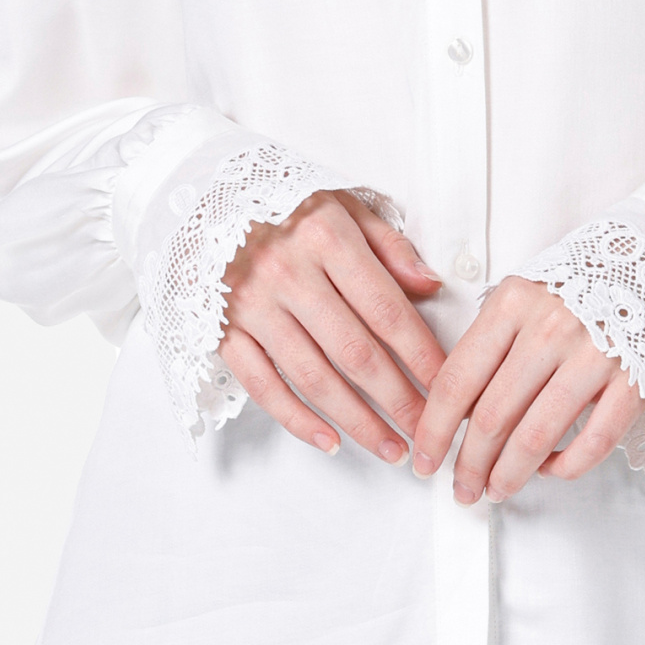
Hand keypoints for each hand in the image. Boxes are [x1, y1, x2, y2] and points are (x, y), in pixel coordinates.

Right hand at [217, 190, 447, 461]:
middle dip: (398, 399)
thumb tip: (430, 285)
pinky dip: (296, 419)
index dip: (421, 354)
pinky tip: (329, 441)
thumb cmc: (281, 203)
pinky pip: (262, 386)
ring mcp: (252, 306)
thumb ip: (388, 244)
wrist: (198, 196)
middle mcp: (287, 274)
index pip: (386, 309)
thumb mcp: (340, 203)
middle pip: (355, 352)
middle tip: (428, 430)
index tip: (446, 384)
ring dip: (357, 421)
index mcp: (325, 238)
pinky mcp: (222, 330)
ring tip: (391, 448)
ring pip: (313, 377)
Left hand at [408, 277, 644, 501]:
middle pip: (492, 416)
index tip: (425, 458)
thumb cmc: (576, 289)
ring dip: (509, 474)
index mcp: (513, 303)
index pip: (456, 380)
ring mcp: (596, 354)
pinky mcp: (635, 381)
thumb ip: (487, 346)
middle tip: (462, 488)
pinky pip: (593, 442)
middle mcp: (552, 327)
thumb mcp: (521, 298)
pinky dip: (565, 467)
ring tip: (496, 489)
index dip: (433, 429)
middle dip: (469, 464)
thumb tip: (455, 415)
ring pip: (536, 436)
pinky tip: (549, 469)